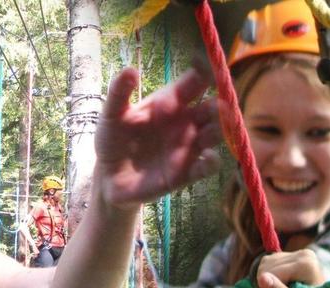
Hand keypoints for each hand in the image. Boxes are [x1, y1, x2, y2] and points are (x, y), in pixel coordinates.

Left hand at [95, 67, 221, 209]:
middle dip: (220, 105)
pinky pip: (208, 166)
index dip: (206, 73)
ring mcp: (188, 147)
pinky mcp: (187, 172)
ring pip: (216, 134)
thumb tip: (130, 69)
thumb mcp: (111, 115)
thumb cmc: (111, 140)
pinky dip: (213, 161)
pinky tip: (208, 157)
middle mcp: (185, 122)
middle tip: (220, 105)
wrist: (108, 177)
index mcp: (170, 102)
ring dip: (221, 130)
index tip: (210, 69)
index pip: (195, 83)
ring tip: (216, 128)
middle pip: (212, 108)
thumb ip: (119, 93)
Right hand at [254, 250, 329, 287]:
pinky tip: (285, 286)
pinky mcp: (295, 255)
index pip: (271, 272)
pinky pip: (270, 263)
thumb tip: (261, 278)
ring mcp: (300, 253)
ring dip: (270, 281)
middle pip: (267, 265)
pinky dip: (272, 277)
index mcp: (306, 264)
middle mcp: (304, 254)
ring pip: (266, 263)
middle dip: (270, 284)